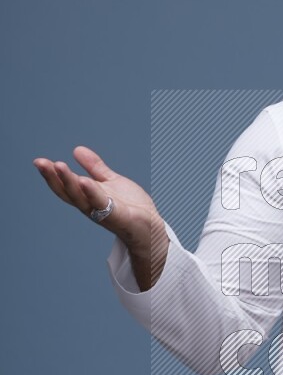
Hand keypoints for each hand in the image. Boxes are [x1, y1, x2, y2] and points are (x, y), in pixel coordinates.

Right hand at [33, 146, 165, 259]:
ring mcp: (102, 212)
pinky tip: (85, 181)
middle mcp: (90, 206)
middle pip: (68, 192)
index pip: (65, 186)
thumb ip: (95, 167)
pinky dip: (92, 193)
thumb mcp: (110, 181)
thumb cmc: (130, 205)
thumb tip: (76, 149)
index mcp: (87, 197)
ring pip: (81, 197)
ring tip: (59, 166)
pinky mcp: (116, 216)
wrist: (150, 225)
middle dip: (53, 178)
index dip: (51, 175)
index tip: (39, 162)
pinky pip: (102, 204)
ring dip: (69, 182)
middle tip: (41, 162)